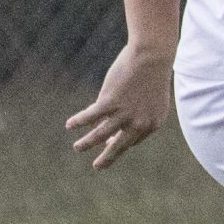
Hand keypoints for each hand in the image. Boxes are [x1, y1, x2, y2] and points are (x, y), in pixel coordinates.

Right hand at [66, 41, 174, 169]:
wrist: (153, 57)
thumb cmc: (152, 75)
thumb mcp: (148, 99)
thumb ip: (136, 114)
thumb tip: (115, 127)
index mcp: (153, 123)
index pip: (133, 140)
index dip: (119, 143)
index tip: (108, 144)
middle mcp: (139, 123)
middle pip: (119, 146)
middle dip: (107, 158)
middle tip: (97, 167)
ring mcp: (125, 114)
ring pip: (100, 134)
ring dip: (87, 143)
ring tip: (77, 148)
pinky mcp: (110, 103)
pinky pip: (90, 116)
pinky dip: (79, 121)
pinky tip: (69, 124)